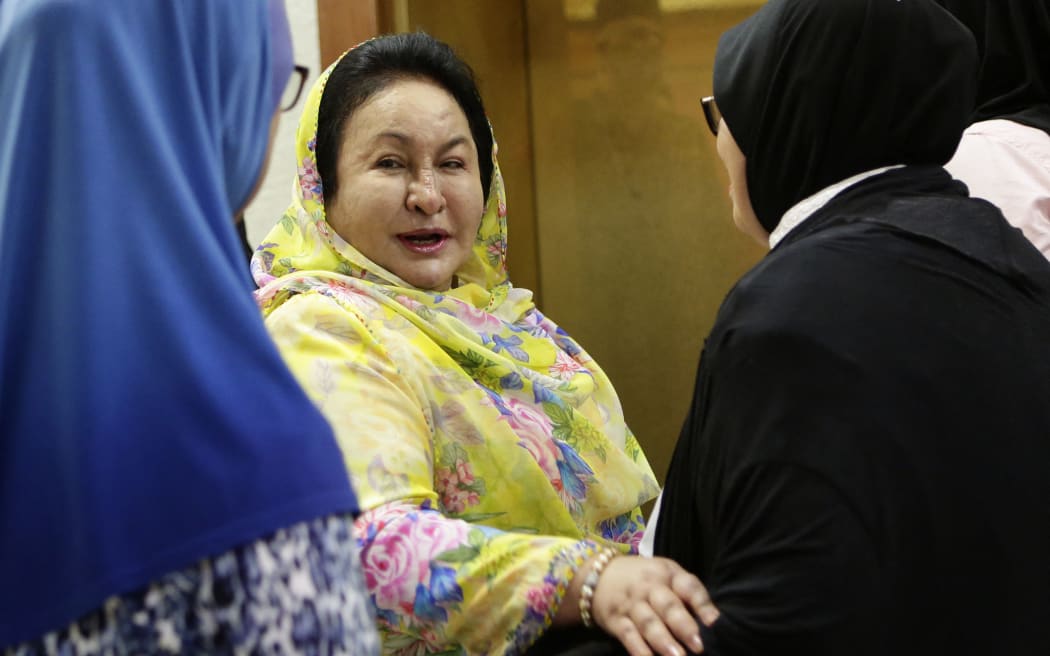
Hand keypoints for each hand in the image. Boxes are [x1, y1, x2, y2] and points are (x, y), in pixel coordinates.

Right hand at [591, 556, 718, 655]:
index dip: (702, 603)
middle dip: (683, 626)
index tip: (715, 622)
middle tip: (699, 646)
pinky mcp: (616, 621)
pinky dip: (639, 650)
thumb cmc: (643, 578)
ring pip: (648, 623)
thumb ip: (687, 594)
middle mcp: (649, 587)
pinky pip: (628, 636)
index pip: (688, 586)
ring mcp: (631, 604)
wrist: (598, 575)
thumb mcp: (665, 575)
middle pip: (667, 606)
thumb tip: (712, 622)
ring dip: (663, 641)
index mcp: (667, 574)